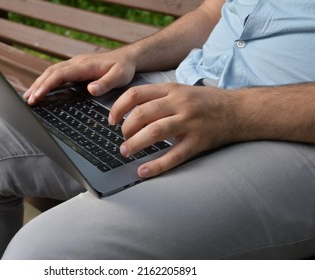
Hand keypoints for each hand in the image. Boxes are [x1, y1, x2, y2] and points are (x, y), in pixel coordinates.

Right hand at [24, 49, 136, 104]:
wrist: (127, 58)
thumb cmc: (124, 68)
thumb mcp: (120, 76)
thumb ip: (106, 83)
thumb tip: (91, 89)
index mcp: (84, 65)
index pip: (60, 75)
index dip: (47, 85)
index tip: (37, 96)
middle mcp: (76, 63)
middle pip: (50, 73)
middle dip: (38, 86)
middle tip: (28, 100)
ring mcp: (74, 65)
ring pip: (51, 72)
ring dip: (39, 83)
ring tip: (28, 97)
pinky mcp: (76, 69)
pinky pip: (57, 74)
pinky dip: (46, 81)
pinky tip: (41, 89)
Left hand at [109, 83, 236, 177]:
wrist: (239, 110)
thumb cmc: (206, 102)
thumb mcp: (181, 91)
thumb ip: (158, 97)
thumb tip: (130, 111)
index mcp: (172, 89)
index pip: (136, 94)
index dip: (118, 108)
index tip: (111, 120)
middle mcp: (179, 103)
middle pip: (142, 114)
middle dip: (125, 129)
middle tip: (121, 139)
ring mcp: (190, 122)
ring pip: (155, 132)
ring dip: (135, 143)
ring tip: (125, 151)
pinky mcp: (198, 141)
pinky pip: (174, 156)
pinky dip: (156, 165)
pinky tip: (143, 171)